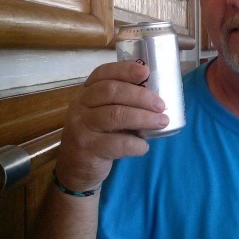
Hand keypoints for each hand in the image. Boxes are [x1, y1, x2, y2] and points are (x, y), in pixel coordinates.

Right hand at [55, 61, 169, 191]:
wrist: (75, 169)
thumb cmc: (99, 136)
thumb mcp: (104, 114)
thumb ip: (123, 104)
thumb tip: (157, 99)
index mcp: (86, 92)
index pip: (103, 73)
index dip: (125, 70)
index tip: (146, 72)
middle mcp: (80, 105)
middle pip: (111, 92)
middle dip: (141, 96)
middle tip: (161, 105)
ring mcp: (81, 127)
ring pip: (115, 115)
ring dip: (144, 118)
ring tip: (162, 122)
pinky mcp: (87, 148)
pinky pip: (117, 143)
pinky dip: (136, 144)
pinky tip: (143, 147)